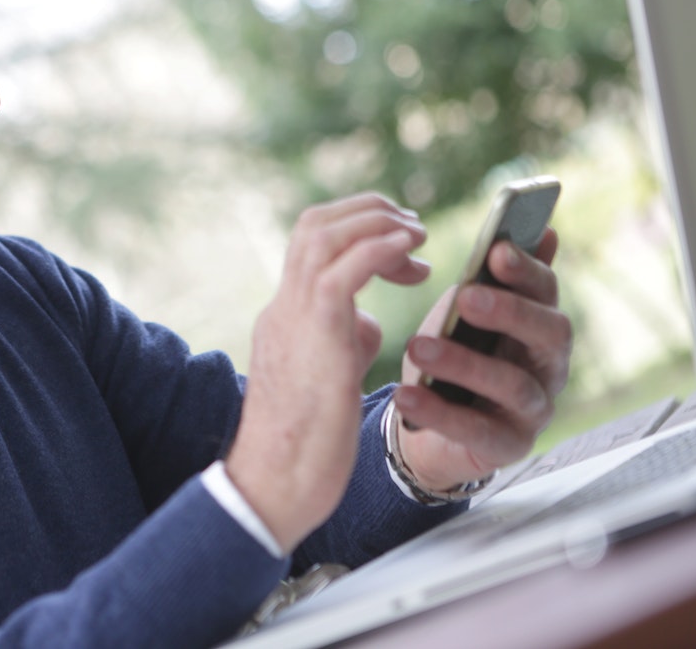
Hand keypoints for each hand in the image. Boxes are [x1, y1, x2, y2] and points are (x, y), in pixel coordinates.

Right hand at [225, 194, 430, 551]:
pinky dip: (378, 250)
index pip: (312, 244)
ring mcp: (293, 317)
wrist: (276, 483)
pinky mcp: (314, 336)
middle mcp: (284, 306)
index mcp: (286, 315)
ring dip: (377, 222)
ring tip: (418, 235)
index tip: (401, 246)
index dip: (358, 229)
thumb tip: (370, 321)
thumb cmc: (306, 444)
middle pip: (314, 223)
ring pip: (323, 234)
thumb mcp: (329, 375)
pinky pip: (342, 271)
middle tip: (414, 228)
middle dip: (369, 211)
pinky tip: (412, 253)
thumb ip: (345, 339)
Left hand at [394, 230, 571, 492]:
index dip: (526, 269)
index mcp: (540, 322)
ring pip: (511, 384)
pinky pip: (477, 430)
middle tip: (467, 298)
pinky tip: (406, 395)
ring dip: (464, 363)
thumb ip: (497, 278)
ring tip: (419, 348)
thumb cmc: (456, 354)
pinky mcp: (508, 446)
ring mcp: (534, 409)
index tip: (495, 250)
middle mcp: (548, 364)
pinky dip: (440, 412)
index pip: (546, 290)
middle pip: (549, 334)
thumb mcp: (468, 313)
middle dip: (509, 312)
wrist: (431, 425)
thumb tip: (544, 229)